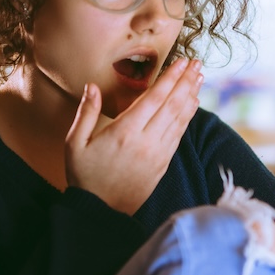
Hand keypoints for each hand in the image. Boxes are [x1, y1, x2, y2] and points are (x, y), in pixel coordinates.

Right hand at [65, 58, 202, 213]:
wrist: (100, 212)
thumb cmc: (84, 176)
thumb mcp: (75, 143)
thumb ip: (86, 113)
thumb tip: (92, 86)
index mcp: (124, 133)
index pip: (154, 99)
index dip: (170, 78)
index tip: (181, 62)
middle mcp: (146, 141)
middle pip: (172, 105)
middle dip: (186, 81)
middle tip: (196, 63)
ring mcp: (158, 153)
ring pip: (180, 119)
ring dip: (191, 95)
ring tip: (199, 77)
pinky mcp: (163, 164)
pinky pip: (179, 134)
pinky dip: (188, 116)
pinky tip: (192, 104)